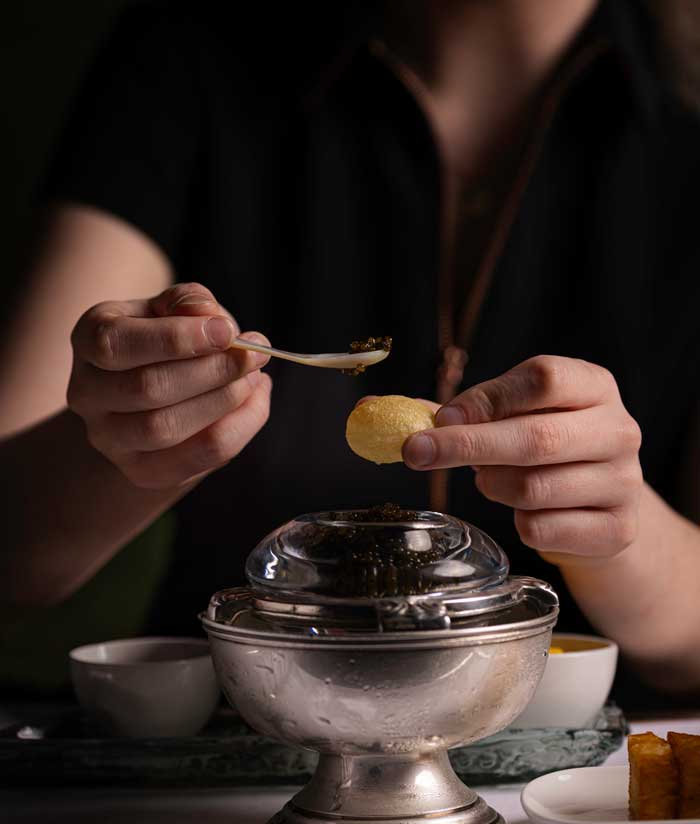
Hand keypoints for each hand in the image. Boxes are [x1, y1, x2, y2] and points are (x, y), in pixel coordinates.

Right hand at [68, 282, 271, 488]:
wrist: (158, 394)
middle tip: (255, 355)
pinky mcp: (142, 471)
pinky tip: (255, 401)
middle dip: (213, 370)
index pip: (116, 343)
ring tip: (254, 377)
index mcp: (90, 340)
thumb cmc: (169, 341)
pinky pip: (196, 458)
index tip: (227, 331)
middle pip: (148, 388)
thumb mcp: (175, 309)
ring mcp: (110, 438)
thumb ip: (190, 303)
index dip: (176, 339)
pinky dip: (237, 429)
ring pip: (165, 428)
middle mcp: (87, 393)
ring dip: (224, 401)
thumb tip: (210, 317)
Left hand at [403, 355, 642, 563]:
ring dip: (492, 485)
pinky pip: (542, 528)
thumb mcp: (511, 417)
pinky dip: (517, 522)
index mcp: (593, 386)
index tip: (441, 418)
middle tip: (416, 452)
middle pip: (536, 437)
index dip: (486, 399)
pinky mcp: (617, 529)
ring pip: (532, 487)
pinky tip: (524, 511)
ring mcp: (623, 482)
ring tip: (491, 480)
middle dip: (466, 446)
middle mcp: (618, 430)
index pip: (543, 379)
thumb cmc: (541, 451)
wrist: (598, 507)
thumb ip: (456, 412)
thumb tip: (376, 412)